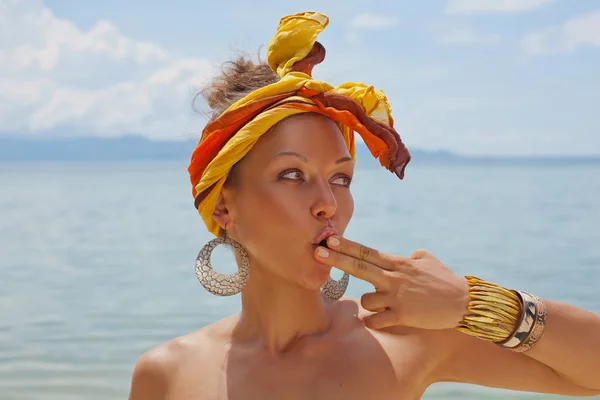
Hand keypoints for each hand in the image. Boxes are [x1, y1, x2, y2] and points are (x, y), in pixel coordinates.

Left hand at [314, 236, 469, 329]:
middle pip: (359, 266)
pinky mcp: (402, 316)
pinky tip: (384, 320)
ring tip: (387, 305)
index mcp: (398, 263)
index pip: (366, 252)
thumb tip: (404, 256)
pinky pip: (376, 321)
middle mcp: (394, 277)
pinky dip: (375, 322)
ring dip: (370, 304)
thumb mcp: (427, 260)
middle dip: (336, 258)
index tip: (329, 239)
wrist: (463, 302)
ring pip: (366, 300)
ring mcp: (397, 297)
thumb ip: (410, 257)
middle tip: (316, 252)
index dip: (347, 246)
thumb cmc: (444, 280)